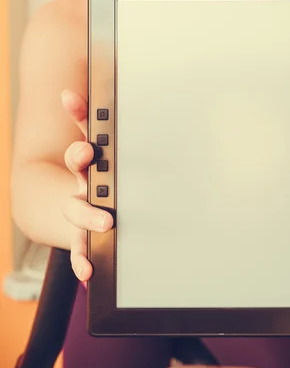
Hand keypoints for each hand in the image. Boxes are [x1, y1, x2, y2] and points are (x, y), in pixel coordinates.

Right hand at [61, 89, 113, 280]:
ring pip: (77, 209)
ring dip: (89, 214)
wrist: (73, 215)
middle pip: (76, 165)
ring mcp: (80, 209)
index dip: (77, 112)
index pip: (85, 129)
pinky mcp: (81, 236)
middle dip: (79, 157)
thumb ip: (122, 141)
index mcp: (91, 160)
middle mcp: (82, 181)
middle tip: (87, 152)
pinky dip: (82, 260)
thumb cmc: (104, 185)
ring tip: (106, 221)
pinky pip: (79, 249)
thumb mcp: (115, 162)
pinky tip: (88, 271)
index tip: (70, 96)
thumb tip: (140, 109)